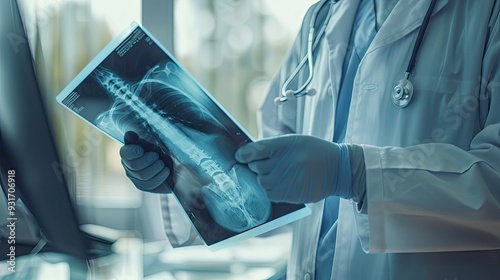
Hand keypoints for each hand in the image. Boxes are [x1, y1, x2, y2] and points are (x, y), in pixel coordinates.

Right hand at [120, 131, 171, 192]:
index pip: (126, 153)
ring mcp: (136, 178)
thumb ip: (138, 137)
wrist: (164, 157)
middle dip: (147, 161)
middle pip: (134, 166)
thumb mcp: (147, 137)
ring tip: (162, 163)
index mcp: (127, 153)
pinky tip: (166, 171)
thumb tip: (130, 134)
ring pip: (143, 176)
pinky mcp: (145, 186)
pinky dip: (160, 177)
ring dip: (155, 168)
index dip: (133, 152)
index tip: (141, 149)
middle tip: (157, 156)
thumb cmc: (154, 145)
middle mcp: (129, 167)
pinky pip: (151, 184)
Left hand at [235, 134, 350, 203]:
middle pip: (255, 168)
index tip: (240, 157)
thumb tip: (246, 154)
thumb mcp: (292, 141)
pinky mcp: (289, 195)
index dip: (244, 154)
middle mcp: (282, 163)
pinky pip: (270, 194)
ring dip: (264, 179)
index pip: (253, 150)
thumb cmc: (313, 151)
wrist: (336, 168)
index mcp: (282, 146)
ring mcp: (285, 180)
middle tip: (267, 164)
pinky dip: (271, 190)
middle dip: (256, 166)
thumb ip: (270, 146)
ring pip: (261, 183)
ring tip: (277, 174)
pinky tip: (282, 183)